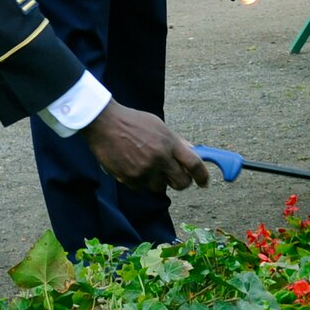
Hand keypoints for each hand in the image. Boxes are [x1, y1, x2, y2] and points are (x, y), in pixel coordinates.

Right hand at [81, 103, 210, 191]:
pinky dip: (139, 180)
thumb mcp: (159, 126)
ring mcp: (144, 170)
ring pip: (159, 187)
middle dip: (181, 183)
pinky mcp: (129, 178)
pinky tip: (131, 165)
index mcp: (170, 143)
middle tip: (175, 178)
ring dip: (156, 180)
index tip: (204, 182)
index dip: (203, 176)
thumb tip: (193, 152)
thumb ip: (176, 141)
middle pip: (181, 183)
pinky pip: (140, 187)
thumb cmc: (133, 122)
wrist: (104, 124)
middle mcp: (160, 159)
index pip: (194, 164)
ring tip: (146, 164)